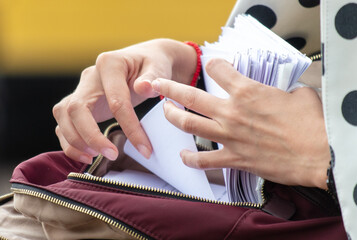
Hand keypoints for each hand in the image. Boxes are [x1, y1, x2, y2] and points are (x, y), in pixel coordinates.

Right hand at [53, 39, 196, 163]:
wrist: (144, 61)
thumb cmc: (153, 63)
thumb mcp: (159, 66)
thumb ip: (153, 76)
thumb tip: (144, 88)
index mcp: (110, 63)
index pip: (115, 100)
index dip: (129, 127)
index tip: (144, 149)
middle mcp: (90, 76)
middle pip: (76, 108)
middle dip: (90, 136)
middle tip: (112, 155)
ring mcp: (82, 89)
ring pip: (63, 116)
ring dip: (75, 141)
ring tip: (94, 158)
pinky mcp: (80, 103)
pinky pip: (64, 123)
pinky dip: (70, 141)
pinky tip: (87, 154)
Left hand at [152, 58, 329, 188]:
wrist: (319, 155)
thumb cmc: (312, 124)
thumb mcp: (297, 95)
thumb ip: (278, 91)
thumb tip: (276, 93)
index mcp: (247, 91)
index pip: (218, 69)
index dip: (214, 64)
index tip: (212, 65)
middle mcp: (232, 112)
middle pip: (190, 96)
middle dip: (169, 87)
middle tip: (158, 84)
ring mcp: (229, 136)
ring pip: (189, 124)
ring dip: (172, 116)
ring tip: (165, 111)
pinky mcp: (234, 158)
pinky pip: (204, 160)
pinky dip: (190, 158)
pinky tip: (183, 154)